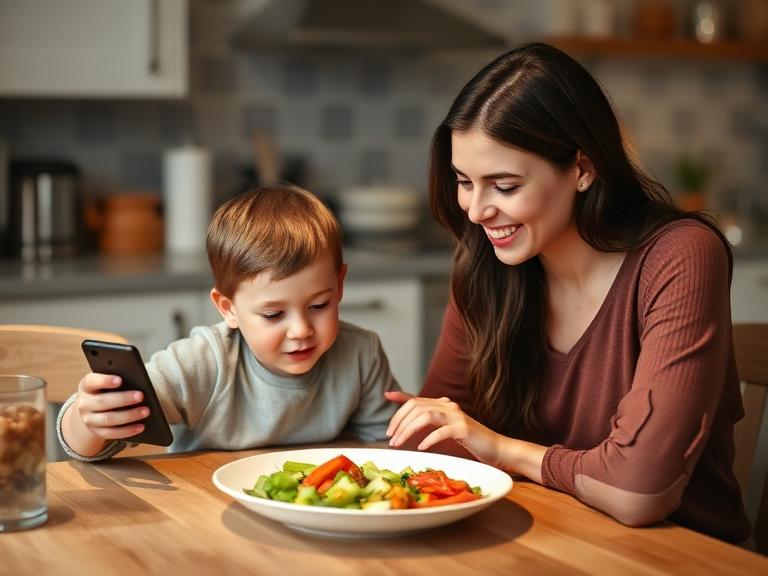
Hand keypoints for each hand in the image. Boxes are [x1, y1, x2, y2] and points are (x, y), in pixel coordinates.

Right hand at [74, 373, 147, 439]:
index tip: (120, 380)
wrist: (94, 408)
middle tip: (141, 396)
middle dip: (123, 399)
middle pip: (102, 402)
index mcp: (86, 386)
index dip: (105, 381)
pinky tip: (141, 426)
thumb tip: (139, 382)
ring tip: (145, 411)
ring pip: (108, 419)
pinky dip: (127, 431)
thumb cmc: (107, 389)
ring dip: (128, 416)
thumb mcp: (108, 382)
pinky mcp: (96, 431)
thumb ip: (119, 379)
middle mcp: (84, 403)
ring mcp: (88, 419)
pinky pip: (111, 433)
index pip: (92, 381)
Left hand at [384, 391, 504, 467]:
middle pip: (416, 406)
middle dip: (399, 421)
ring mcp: (457, 416)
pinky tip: (421, 448)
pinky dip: (428, 439)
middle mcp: (448, 405)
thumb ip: (432, 424)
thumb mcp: (448, 429)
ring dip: (408, 430)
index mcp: (443, 405)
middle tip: (390, 438)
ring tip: (399, 443)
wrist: (497, 448)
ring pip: (425, 416)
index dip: (401, 396)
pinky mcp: (464, 428)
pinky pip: (441, 431)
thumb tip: (411, 425)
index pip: (417, 398)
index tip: (386, 395)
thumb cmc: (471, 441)